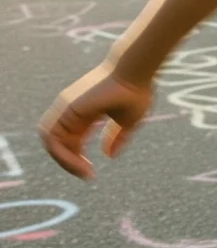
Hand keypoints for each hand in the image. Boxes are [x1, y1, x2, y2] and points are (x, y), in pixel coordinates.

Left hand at [38, 62, 153, 180]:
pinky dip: (61, 154)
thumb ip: (117, 137)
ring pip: (50, 141)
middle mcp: (71, 111)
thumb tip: (109, 155)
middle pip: (58, 143)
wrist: (135, 73)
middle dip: (68, 162)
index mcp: (85, 114)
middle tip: (86, 174)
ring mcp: (65, 108)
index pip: (71, 141)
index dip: (77, 159)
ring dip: (63, 160)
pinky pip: (52, 137)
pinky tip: (78, 163)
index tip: (92, 173)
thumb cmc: (136, 92)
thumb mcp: (128, 122)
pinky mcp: (66, 108)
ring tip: (81, 171)